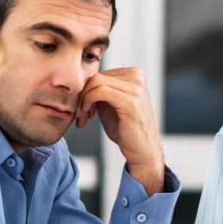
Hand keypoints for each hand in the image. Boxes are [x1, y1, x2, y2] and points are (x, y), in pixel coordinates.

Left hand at [77, 67, 165, 194]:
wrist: (143, 150)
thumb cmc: (126, 129)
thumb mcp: (111, 103)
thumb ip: (101, 89)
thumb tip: (79, 80)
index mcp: (135, 74)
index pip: (101, 73)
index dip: (87, 90)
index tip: (83, 109)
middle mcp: (138, 77)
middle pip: (97, 76)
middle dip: (83, 95)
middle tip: (80, 114)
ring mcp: (136, 88)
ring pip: (96, 82)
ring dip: (83, 100)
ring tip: (83, 117)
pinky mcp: (131, 101)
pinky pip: (99, 92)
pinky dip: (87, 102)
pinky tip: (87, 116)